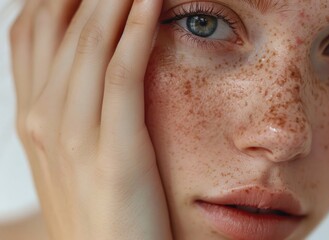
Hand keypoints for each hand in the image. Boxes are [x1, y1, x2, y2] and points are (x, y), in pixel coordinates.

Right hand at [10, 0, 171, 238]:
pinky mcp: (114, 152)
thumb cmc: (100, 210)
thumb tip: (89, 62)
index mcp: (33, 117)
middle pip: (57, 25)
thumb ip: (74, 108)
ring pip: (88, 42)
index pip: (34, 31)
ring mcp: (73, 136)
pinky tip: (152, 0)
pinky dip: (137, 32)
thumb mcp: (74, 156)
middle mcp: (43, 119)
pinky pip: (122, 75)